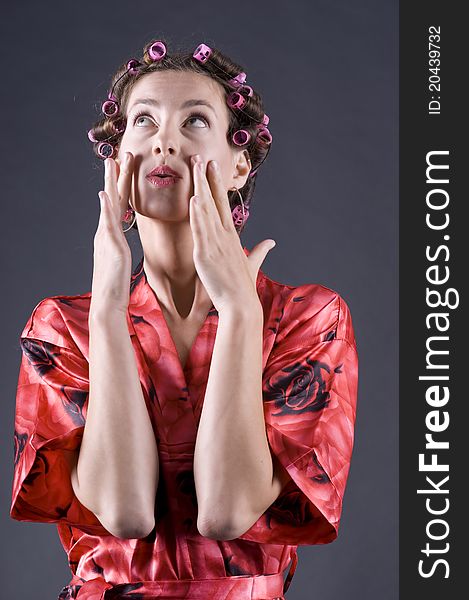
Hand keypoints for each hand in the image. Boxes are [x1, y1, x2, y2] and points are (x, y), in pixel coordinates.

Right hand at [90, 153, 134, 316]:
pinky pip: (108, 224)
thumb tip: (121, 234)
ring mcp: (107, 238)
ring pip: (109, 205)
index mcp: (112, 234)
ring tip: (113, 163)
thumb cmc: (116, 284)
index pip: (119, 204)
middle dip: (116, 176)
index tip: (124, 166)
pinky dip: (106, 208)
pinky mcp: (111, 247)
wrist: (108, 302)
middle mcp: (107, 232)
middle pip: (112, 198)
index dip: (121, 185)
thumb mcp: (120, 259)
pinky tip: (105, 194)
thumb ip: (119, 244)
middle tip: (119, 154)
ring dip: (110, 183)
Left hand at [188, 155, 275, 314]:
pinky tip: (194, 199)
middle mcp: (224, 236)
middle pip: (214, 201)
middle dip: (207, 178)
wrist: (241, 305)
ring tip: (195, 168)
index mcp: (231, 236)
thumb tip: (271, 242)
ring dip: (200, 188)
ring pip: (206, 211)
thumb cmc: (243, 287)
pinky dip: (197, 215)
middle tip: (201, 157)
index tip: (212, 166)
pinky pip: (201, 231)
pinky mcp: (206, 255)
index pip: (222, 204)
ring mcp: (215, 244)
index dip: (216, 184)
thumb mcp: (252, 264)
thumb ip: (260, 251)